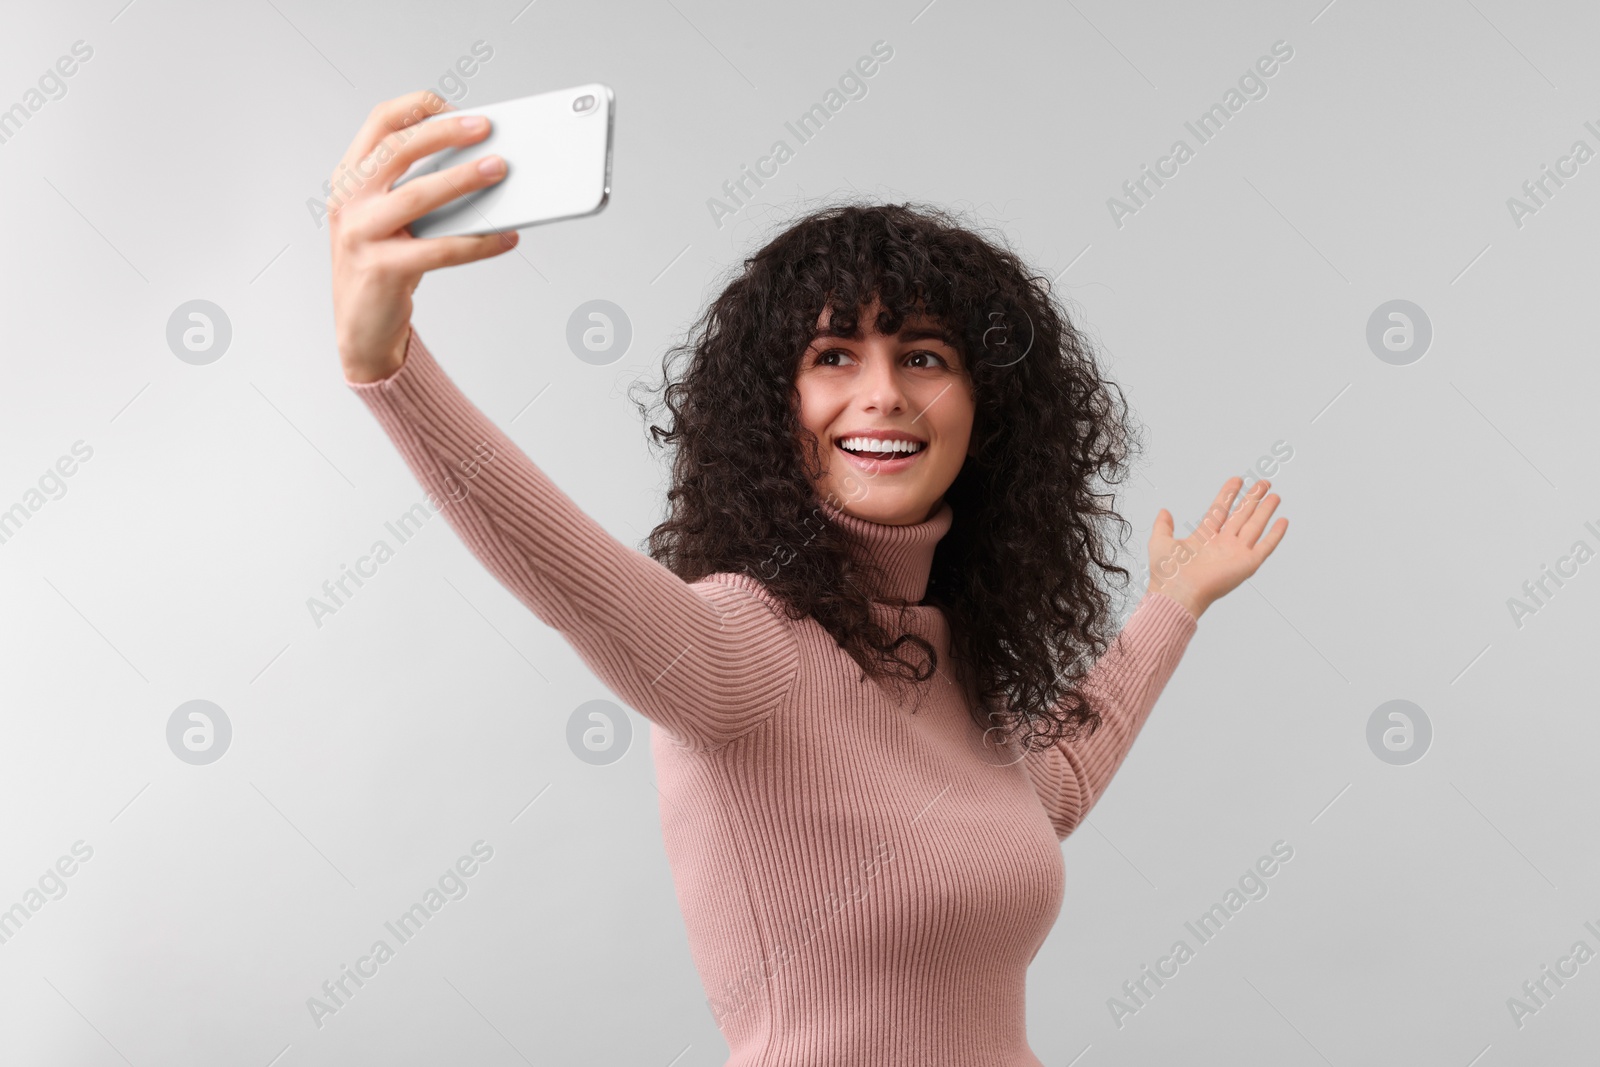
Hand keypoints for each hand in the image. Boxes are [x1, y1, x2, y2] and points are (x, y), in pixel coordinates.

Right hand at [328, 90, 519, 382]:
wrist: (361, 328)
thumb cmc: (386, 263)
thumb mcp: (394, 218)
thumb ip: (421, 188)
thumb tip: (483, 163)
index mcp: (350, 179)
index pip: (379, 124)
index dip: (417, 107)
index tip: (455, 106)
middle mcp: (349, 201)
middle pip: (397, 150)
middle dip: (445, 133)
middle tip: (486, 128)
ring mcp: (360, 235)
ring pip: (417, 195)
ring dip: (463, 179)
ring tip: (500, 170)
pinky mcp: (382, 269)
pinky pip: (440, 250)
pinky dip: (479, 243)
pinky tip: (507, 237)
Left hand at [1146, 477, 1287, 619]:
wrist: (1178, 593)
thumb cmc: (1167, 574)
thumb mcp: (1160, 542)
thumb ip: (1163, 526)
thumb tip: (1164, 512)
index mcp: (1204, 537)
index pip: (1220, 509)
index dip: (1228, 494)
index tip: (1237, 479)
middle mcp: (1222, 544)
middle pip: (1242, 515)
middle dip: (1253, 498)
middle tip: (1263, 483)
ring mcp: (1236, 553)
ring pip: (1255, 525)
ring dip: (1265, 510)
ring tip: (1274, 495)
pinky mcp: (1247, 564)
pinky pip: (1265, 546)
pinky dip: (1275, 534)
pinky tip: (1282, 521)